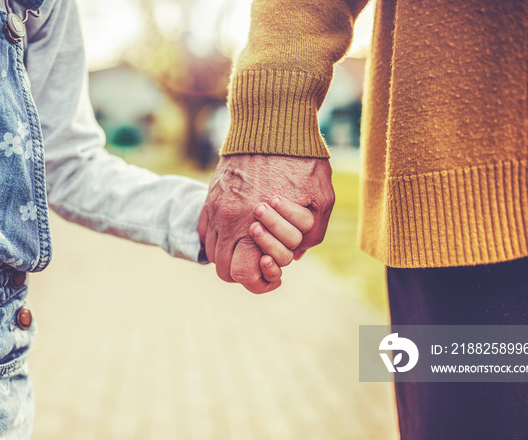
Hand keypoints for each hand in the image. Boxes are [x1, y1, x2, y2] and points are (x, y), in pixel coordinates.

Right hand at [198, 154, 334, 293]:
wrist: (271, 123)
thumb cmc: (301, 160)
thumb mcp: (322, 199)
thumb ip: (312, 233)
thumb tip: (297, 253)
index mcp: (255, 225)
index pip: (243, 274)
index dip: (260, 282)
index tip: (274, 273)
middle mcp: (229, 220)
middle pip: (224, 270)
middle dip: (245, 273)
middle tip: (263, 262)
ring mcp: (215, 208)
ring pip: (212, 253)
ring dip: (230, 256)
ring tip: (250, 247)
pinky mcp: (210, 196)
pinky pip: (205, 231)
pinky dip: (218, 239)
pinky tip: (237, 231)